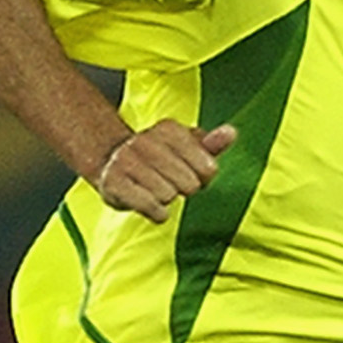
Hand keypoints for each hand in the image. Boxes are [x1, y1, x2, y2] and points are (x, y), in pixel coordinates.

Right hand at [92, 120, 235, 220]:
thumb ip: (211, 144)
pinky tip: (150, 204)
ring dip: (167, 200)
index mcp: (169, 129)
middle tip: (171, 183)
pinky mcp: (114, 184)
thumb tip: (232, 133)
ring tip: (156, 190)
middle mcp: (145, 141)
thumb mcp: (187, 147)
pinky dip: (157, 213)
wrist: (111, 163)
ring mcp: (127, 161)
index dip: (204, 178)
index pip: (208, 167)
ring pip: (169, 195)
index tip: (192, 172)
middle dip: (184, 189)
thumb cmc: (159, 158)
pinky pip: (152, 208)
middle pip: (190, 184)